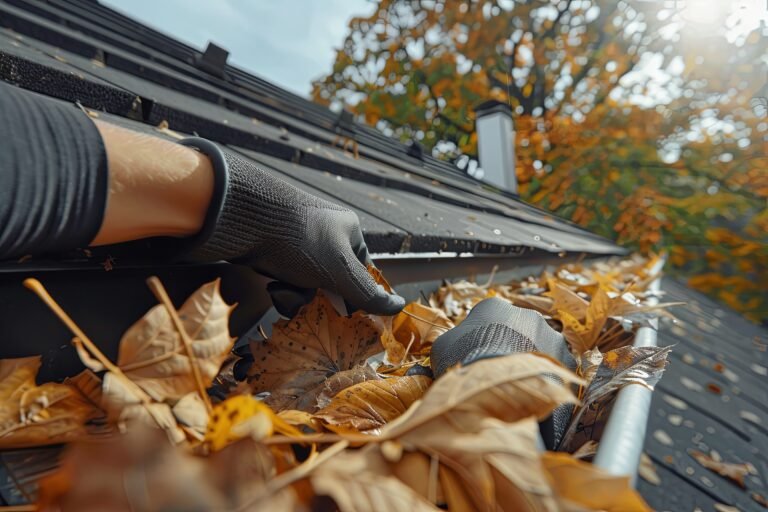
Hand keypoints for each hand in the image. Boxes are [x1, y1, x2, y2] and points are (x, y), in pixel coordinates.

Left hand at [178, 138, 404, 316]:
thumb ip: (369, 294)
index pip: (363, 271)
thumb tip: (399, 306)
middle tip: (306, 297)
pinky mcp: (275, 251)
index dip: (355, 295)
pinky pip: (288, 279)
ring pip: (309, 286)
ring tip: (282, 287)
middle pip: (333, 283)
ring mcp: (299, 243)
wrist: (244, 221)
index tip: (344, 312)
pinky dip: (281, 287)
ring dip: (297, 295)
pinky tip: (272, 282)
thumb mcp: (339, 271)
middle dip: (318, 297)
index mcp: (349, 231)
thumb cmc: (300, 241)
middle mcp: (326, 235)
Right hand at [430, 297, 575, 448]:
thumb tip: (455, 345)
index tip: (478, 358)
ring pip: (539, 349)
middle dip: (511, 348)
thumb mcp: (443, 346)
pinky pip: (554, 369)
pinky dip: (546, 380)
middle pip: (517, 331)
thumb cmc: (465, 359)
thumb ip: (453, 340)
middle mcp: (526, 314)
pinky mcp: (565, 358)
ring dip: (531, 363)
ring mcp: (550, 335)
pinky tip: (534, 395)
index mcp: (494, 306)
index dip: (482, 339)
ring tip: (518, 388)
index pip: (489, 319)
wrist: (497, 384)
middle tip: (500, 373)